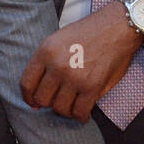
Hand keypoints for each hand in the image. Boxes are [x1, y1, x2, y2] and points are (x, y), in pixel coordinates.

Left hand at [20, 1, 142, 120]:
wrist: (117, 27)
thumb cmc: (90, 32)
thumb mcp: (58, 39)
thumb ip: (46, 62)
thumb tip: (39, 90)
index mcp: (45, 52)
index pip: (26, 84)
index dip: (28, 97)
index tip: (33, 102)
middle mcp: (57, 66)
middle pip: (42, 99)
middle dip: (49, 103)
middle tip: (58, 101)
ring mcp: (74, 77)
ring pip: (59, 108)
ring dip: (66, 110)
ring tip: (72, 106)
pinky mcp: (92, 87)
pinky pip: (79, 111)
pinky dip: (80, 116)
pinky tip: (83, 114)